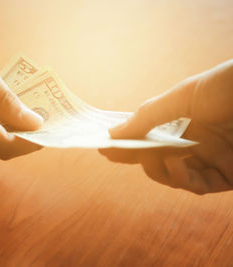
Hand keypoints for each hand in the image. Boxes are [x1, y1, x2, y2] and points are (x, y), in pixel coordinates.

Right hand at [99, 59, 232, 193]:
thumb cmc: (228, 86)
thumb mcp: (182, 97)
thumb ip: (147, 117)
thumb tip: (112, 133)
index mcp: (179, 121)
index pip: (145, 138)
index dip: (125, 145)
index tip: (103, 149)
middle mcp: (191, 141)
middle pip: (156, 161)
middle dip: (141, 160)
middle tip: (131, 153)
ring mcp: (209, 158)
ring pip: (174, 178)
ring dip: (163, 171)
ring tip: (165, 157)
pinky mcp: (228, 174)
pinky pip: (199, 186)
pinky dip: (185, 180)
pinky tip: (181, 164)